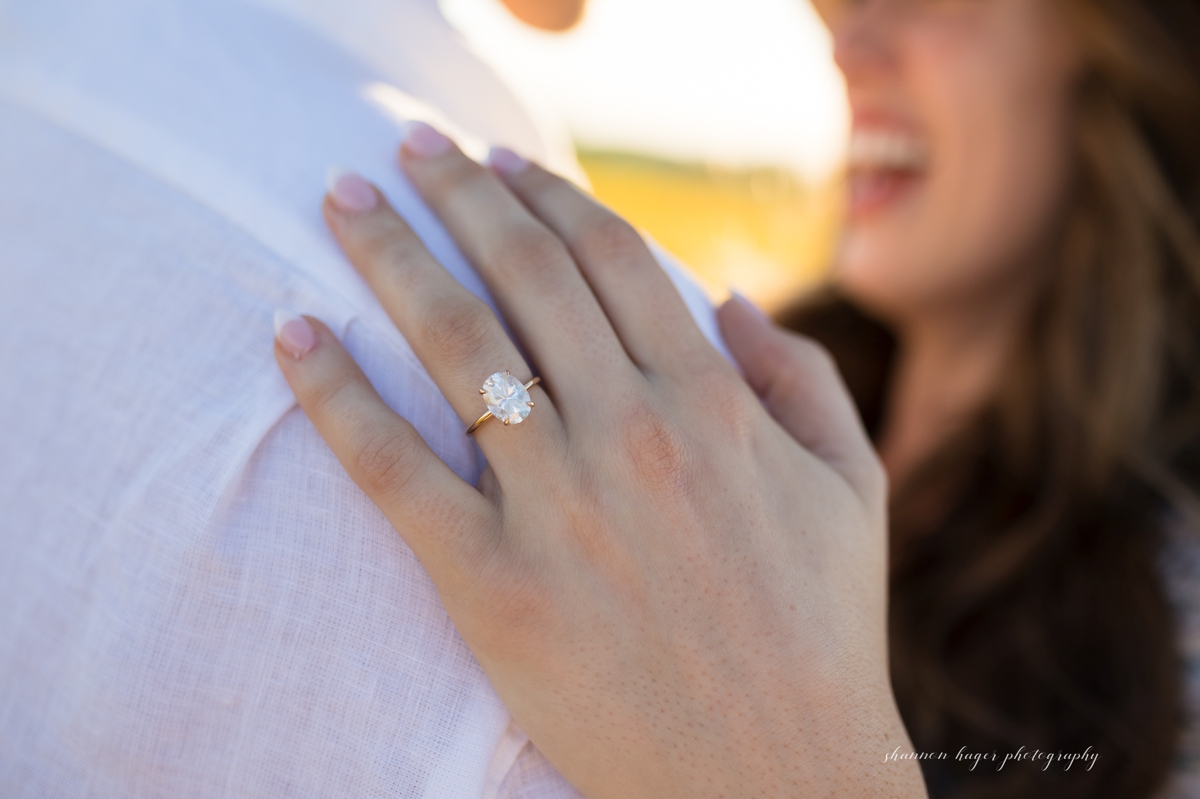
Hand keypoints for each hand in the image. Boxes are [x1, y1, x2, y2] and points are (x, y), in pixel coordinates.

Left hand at [274, 125, 924, 797]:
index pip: (611, 255)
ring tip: (340, 198)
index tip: (498, 160)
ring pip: (454, 344)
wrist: (771, 777)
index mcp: (716, 401)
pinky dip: (336, 396)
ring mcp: (558, 507)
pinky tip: (293, 336)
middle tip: (404, 147)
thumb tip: (727, 298)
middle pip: (522, 274)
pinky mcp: (493, 584)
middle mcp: (632, 433)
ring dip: (389, 255)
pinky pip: (394, 471)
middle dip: (454, 194)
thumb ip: (801, 379)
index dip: (546, 192)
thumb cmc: (820, 633)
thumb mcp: (852, 489)